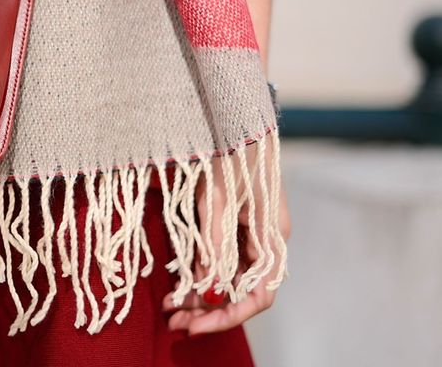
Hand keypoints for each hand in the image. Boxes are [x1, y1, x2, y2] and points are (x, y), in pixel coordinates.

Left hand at [162, 139, 291, 335]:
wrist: (233, 114)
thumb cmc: (230, 152)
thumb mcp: (217, 201)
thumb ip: (214, 248)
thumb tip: (209, 292)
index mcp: (272, 237)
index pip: (258, 296)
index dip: (227, 316)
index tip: (194, 326)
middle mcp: (264, 240)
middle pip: (240, 290)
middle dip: (208, 309)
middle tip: (173, 321)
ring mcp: (250, 231)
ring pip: (227, 276)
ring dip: (200, 293)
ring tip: (169, 305)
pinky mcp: (234, 221)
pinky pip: (219, 257)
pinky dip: (199, 270)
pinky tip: (177, 279)